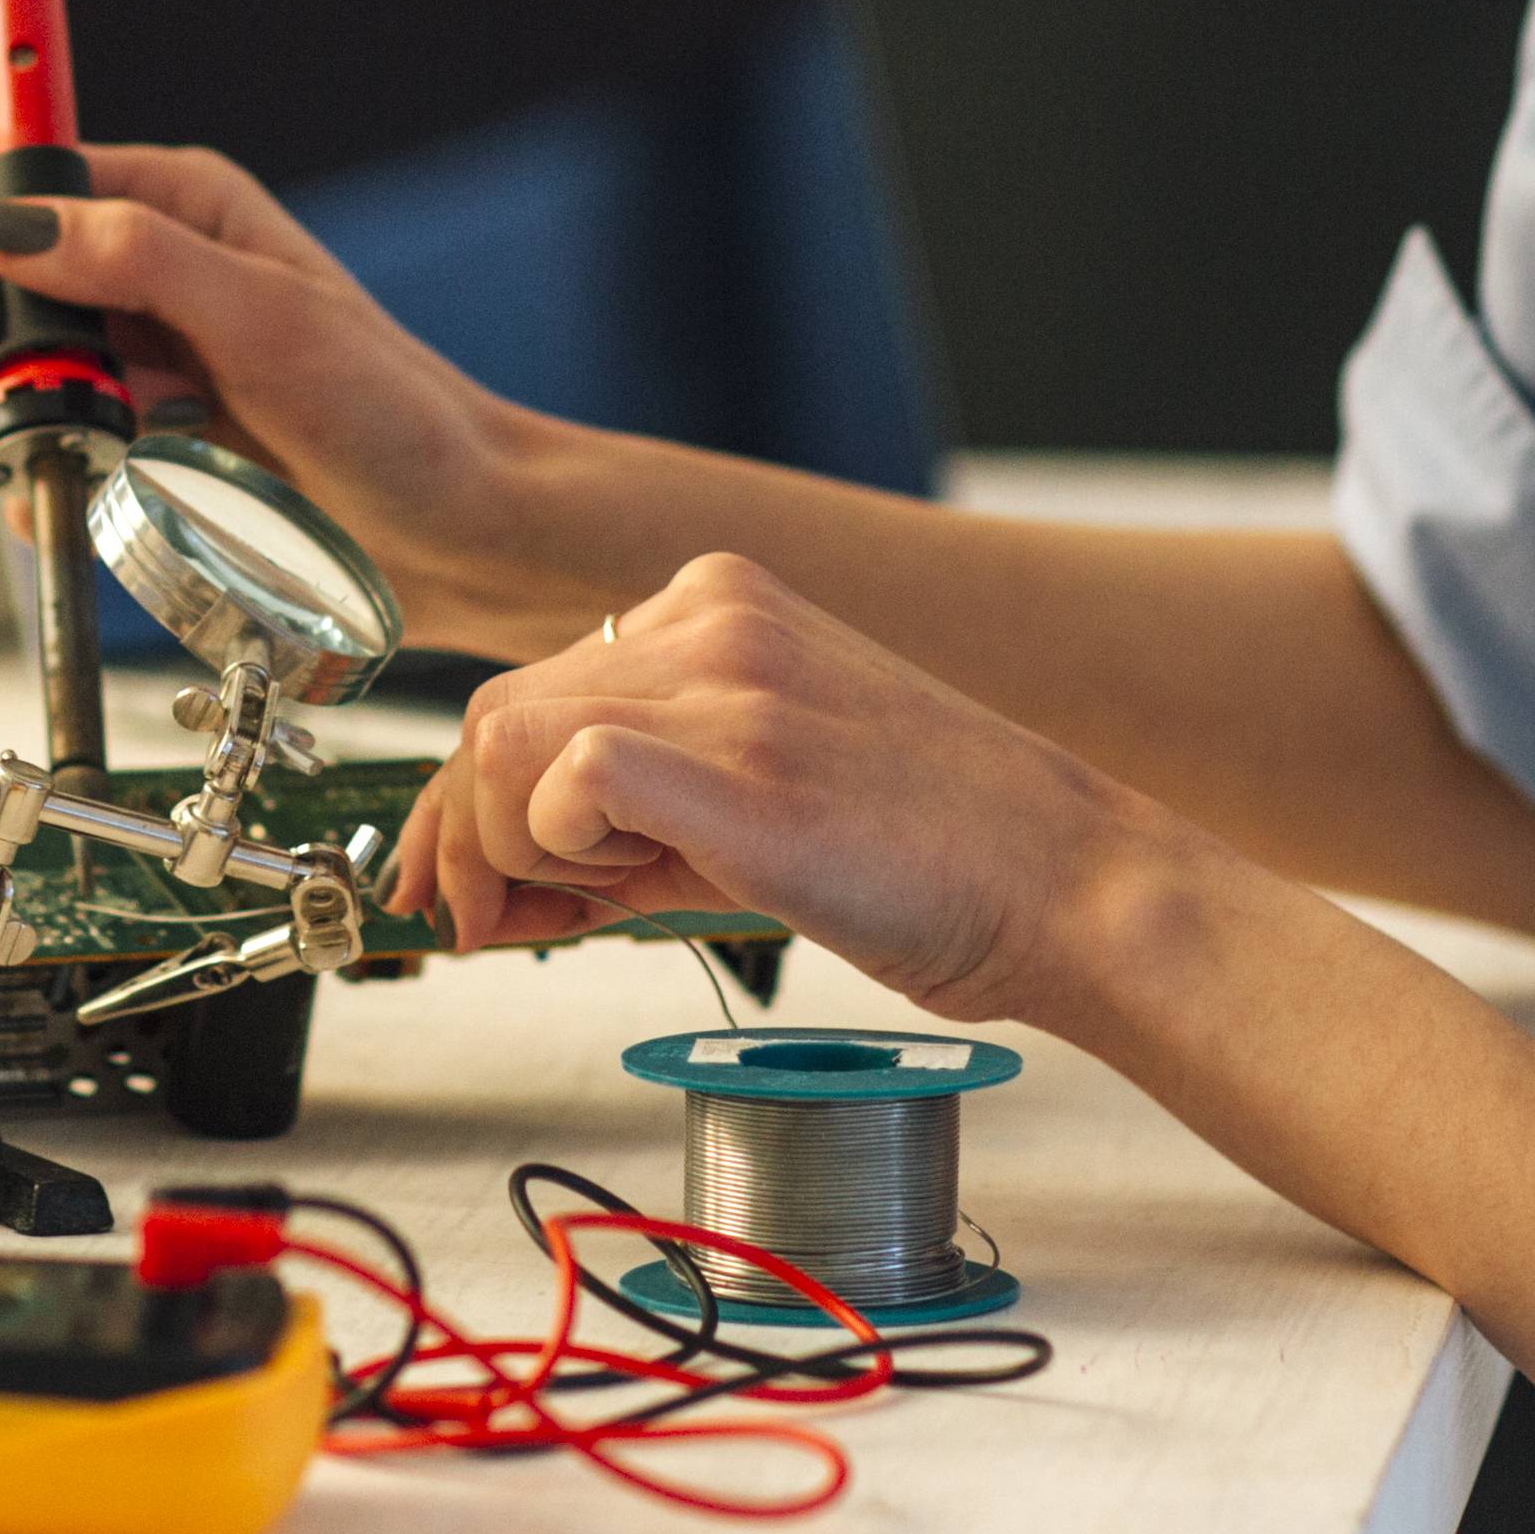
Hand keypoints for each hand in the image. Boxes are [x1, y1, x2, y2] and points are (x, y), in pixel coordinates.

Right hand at [0, 141, 575, 645]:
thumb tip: (18, 224)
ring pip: (13, 369)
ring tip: (99, 457)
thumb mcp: (268, 319)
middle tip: (42, 403)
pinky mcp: (140, 434)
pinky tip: (96, 496)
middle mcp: (148, 268)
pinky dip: (46, 477)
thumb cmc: (397, 414)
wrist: (453, 530)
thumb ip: (141, 258)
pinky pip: (46, 445)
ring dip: (25, 420)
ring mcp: (140, 355)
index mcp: (179, 204)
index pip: (19, 171)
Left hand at [384, 552, 1193, 1033]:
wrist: (1068, 887)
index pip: (527, 688)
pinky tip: (619, 896)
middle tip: (492, 930)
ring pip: (503, 736)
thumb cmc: (935, 862)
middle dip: (470, 839)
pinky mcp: (744, 757)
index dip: (472, 805)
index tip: (466, 888)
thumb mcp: (755, 807)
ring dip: (516, 852)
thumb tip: (494, 883)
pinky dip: (557, 852)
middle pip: (495, 711)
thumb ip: (627, 822)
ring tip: (593, 912)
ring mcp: (731, 676)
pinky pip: (567, 773)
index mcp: (719, 604)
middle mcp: (713, 615)